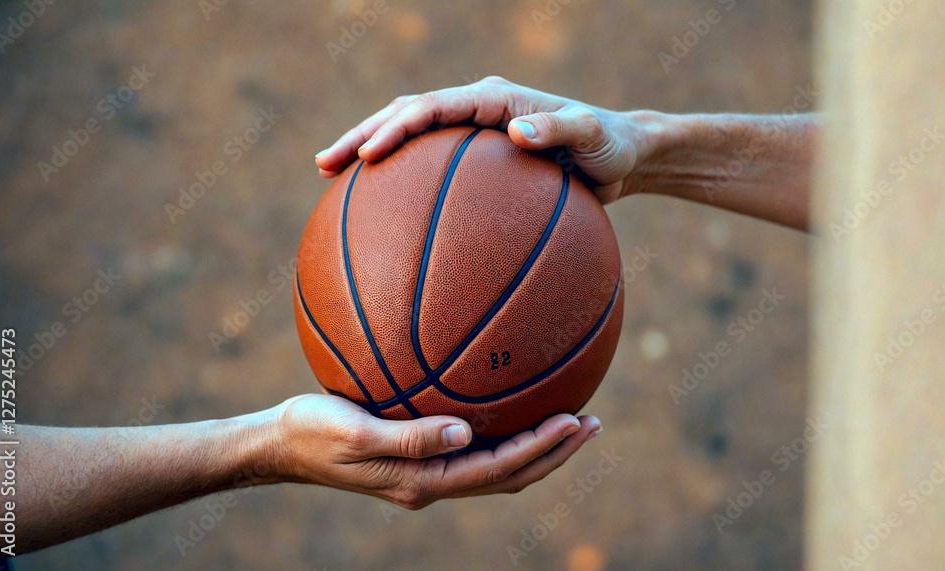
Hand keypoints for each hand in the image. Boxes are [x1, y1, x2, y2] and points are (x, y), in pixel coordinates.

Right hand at [269, 394, 600, 508]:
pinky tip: (512, 407)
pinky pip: (473, 451)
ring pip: (496, 467)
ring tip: (571, 420)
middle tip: (593, 422)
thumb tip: (463, 433)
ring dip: (538, 447)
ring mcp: (426, 474)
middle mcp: (431, 483)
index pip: (496, 470)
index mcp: (421, 482)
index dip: (540, 449)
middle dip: (555, 452)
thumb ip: (409, 437)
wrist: (280, 445)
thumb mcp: (354, 432)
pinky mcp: (417, 458)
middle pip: (509, 475)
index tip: (575, 421)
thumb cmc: (310, 433)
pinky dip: (505, 435)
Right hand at [314, 76, 666, 203]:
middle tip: (323, 165)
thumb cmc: (611, 146)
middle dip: (362, 136)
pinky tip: (382, 216)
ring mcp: (473, 131)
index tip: (368, 156)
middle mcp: (476, 108)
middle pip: (404, 114)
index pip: (432, 106)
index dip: (396, 128)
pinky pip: (431, 167)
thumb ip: (561, 128)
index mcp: (494, 98)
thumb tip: (515, 133)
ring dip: (369, 152)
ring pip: (410, 136)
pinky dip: (402, 183)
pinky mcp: (476, 157)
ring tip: (330, 179)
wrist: (621, 155)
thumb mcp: (595, 136)